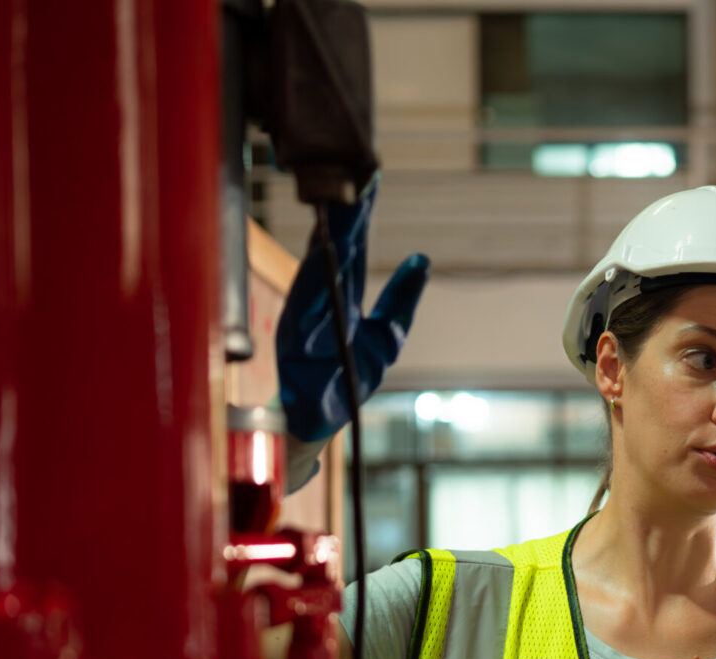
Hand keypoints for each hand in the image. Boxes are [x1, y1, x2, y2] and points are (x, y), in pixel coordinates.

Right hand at [277, 175, 430, 443]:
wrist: (317, 422)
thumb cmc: (344, 378)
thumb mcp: (386, 338)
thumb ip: (401, 300)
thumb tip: (422, 260)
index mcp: (339, 295)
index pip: (354, 247)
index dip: (362, 216)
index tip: (374, 179)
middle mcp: (318, 300)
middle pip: (335, 251)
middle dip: (347, 217)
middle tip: (360, 180)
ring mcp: (304, 317)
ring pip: (319, 272)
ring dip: (333, 242)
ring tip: (347, 213)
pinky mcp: (293, 339)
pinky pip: (306, 307)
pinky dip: (317, 282)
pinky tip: (327, 257)